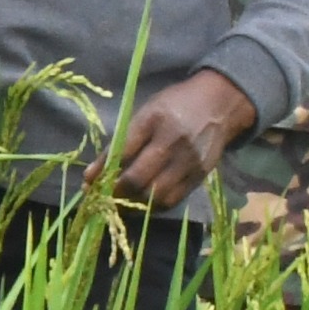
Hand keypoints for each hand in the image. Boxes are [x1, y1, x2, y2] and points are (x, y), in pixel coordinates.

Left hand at [105, 70, 258, 211]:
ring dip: (133, 204)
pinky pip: (173, 199)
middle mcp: (172, 142)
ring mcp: (188, 161)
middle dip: (115, 192)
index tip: (88, 183)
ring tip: (119, 204)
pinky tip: (141, 204)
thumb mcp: (146, 112)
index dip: (102, 172)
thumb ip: (122, 140)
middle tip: (102, 197)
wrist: (220, 103)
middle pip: (137, 178)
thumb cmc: (175, 105)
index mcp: (153, 120)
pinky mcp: (200, 175)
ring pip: (155, 195)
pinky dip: (153, 206)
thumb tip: (94, 173)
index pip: (121, 152)